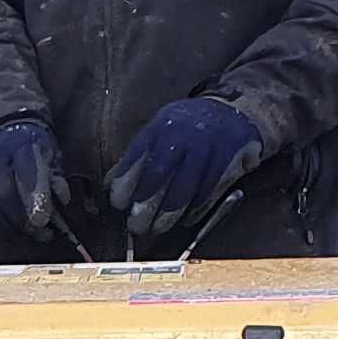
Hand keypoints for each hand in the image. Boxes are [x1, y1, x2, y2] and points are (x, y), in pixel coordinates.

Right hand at [0, 117, 73, 239]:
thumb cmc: (31, 147)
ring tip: (31, 233)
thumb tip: (61, 201)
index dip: (35, 199)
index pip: (25, 173)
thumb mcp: (49, 153)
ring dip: (11, 225)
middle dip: (23, 219)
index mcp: (19, 144)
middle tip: (42, 232)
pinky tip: (11, 226)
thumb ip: (55, 177)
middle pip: (3, 194)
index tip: (45, 220)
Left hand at [105, 97, 266, 244]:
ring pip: (184, 186)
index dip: (125, 184)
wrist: (228, 111)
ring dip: (168, 212)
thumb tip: (109, 185)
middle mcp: (181, 133)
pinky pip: (207, 188)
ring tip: (158, 228)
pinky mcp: (225, 158)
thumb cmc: (185, 127)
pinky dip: (195, 208)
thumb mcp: (159, 130)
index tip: (118, 204)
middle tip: (136, 225)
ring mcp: (205, 145)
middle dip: (145, 204)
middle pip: (158, 174)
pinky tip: (185, 219)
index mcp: (159, 126)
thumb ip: (137, 155)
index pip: (136, 157)